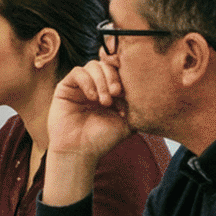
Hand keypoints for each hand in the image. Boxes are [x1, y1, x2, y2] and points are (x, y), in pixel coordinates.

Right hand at [44, 59, 133, 205]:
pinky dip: (88, 82)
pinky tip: (92, 98)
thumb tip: (149, 89)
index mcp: (110, 91)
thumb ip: (137, 105)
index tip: (127, 92)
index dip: (125, 74)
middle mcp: (96, 85)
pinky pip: (78, 72)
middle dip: (114, 77)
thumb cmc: (103, 139)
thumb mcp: (128, 122)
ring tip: (104, 101)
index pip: (119, 70)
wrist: (80, 151)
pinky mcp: (65, 87)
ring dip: (102, 81)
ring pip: (93, 65)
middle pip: (107, 64)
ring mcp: (80, 85)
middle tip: (116, 94)